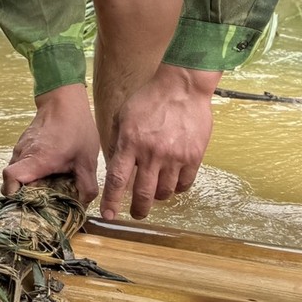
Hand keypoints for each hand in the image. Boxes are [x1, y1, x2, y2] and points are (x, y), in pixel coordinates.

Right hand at [2, 84, 100, 204]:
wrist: (63, 101)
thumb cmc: (75, 128)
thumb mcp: (87, 160)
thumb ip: (86, 186)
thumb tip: (83, 206)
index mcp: (37, 160)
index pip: (10, 180)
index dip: (15, 195)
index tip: (30, 203)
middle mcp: (22, 155)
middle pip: (10, 184)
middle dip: (25, 196)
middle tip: (45, 202)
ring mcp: (20, 150)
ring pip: (15, 175)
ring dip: (28, 185)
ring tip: (49, 187)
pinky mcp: (22, 146)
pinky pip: (20, 166)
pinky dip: (30, 174)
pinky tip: (48, 173)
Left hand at [101, 65, 218, 221]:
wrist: (182, 86)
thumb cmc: (149, 99)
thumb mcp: (124, 116)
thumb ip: (118, 142)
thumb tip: (115, 165)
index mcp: (130, 143)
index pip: (117, 180)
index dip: (112, 201)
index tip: (108, 215)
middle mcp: (151, 153)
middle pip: (143, 193)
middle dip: (139, 209)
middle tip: (137, 214)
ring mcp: (174, 156)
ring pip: (165, 192)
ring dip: (158, 196)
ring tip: (155, 191)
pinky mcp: (194, 156)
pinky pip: (185, 183)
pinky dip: (178, 188)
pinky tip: (173, 182)